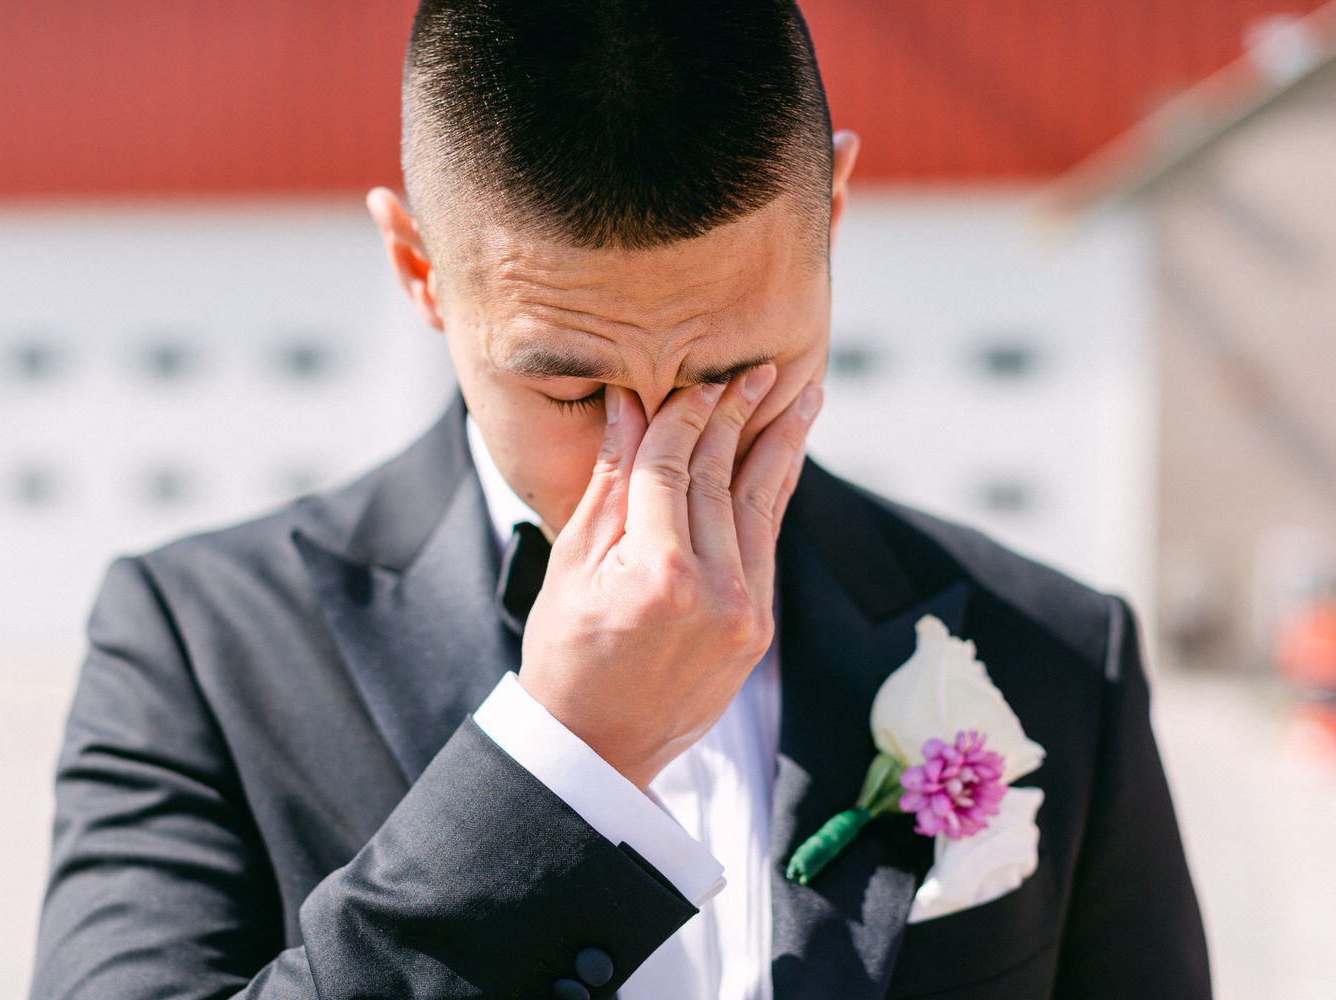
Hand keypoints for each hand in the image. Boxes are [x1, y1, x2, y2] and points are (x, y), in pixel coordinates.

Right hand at [518, 365, 822, 788]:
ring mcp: (746, 613)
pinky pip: (768, 544)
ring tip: (801, 395)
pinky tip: (784, 459)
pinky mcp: (760, 628)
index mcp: (658, 574)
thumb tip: (629, 408)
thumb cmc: (565, 654)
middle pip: (722, 479)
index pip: (672, 468)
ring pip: (760, 507)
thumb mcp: (572, 566)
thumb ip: (610, 484)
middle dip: (737, 416)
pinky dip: (775, 496)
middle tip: (757, 367)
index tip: (695, 377)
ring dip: (780, 445)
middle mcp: (714, 591)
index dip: (681, 416)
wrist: (597, 747)